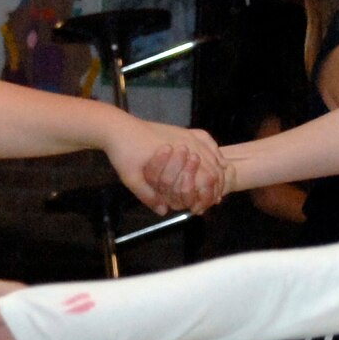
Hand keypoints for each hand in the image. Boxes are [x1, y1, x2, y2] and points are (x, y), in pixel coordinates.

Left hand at [106, 120, 222, 213]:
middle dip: (217, 185)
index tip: (203, 207)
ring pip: (213, 154)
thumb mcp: (131, 178)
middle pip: (214, 167)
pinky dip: (215, 153)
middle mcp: (187, 143)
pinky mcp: (182, 130)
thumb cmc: (124, 153)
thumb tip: (164, 211)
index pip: (206, 178)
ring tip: (218, 186)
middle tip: (214, 200)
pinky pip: (206, 140)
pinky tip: (219, 162)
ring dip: (219, 171)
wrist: (118, 128)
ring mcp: (186, 134)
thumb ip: (148, 196)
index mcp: (178, 157)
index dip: (208, 195)